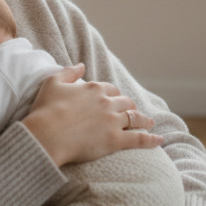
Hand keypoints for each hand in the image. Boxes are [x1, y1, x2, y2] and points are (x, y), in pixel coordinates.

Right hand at [20, 64, 161, 166]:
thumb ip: (68, 72)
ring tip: (149, 123)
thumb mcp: (53, 82)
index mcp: (94, 88)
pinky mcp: (115, 140)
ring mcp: (113, 121)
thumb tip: (81, 65)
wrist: (46, 134)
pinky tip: (159, 141)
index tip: (114, 99)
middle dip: (129, 106)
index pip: (110, 89)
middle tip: (132, 112)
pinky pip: (138, 138)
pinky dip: (151, 140)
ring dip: (143, 119)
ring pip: (134, 118)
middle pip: (125, 102)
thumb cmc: (45, 110)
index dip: (113, 95)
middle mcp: (106, 102)